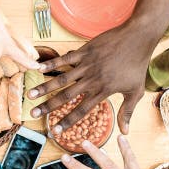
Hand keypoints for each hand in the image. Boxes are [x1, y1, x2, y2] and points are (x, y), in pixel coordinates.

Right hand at [28, 20, 156, 133]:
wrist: (138, 37)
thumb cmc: (137, 65)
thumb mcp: (136, 91)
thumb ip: (127, 112)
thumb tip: (125, 132)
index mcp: (102, 91)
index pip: (81, 110)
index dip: (67, 122)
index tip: (54, 131)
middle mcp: (91, 80)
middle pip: (66, 96)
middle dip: (48, 107)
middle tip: (33, 114)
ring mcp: (87, 65)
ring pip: (62, 79)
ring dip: (45, 87)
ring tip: (30, 94)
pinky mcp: (84, 51)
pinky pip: (65, 59)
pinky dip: (52, 64)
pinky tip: (39, 69)